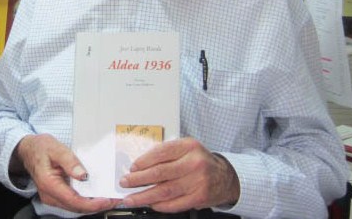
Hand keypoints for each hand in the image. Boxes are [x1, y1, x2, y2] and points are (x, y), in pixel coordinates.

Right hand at [15, 134, 118, 213]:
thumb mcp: (56, 148)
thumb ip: (70, 161)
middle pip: (76, 207)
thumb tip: (83, 175)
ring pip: (76, 207)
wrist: (29, 149)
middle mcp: (49, 195)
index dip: (92, 204)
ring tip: (109, 198)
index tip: (107, 200)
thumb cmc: (41, 147)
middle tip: (115, 199)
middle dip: (97, 206)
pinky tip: (97, 196)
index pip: (74, 200)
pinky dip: (86, 201)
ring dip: (93, 204)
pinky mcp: (56, 195)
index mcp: (49, 184)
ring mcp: (52, 197)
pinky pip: (73, 202)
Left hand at [120, 137, 239, 212]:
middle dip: (138, 179)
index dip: (143, 161)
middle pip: (160, 172)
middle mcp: (194, 163)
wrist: (225, 177)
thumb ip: (167, 154)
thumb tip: (140, 165)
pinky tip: (150, 204)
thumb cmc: (201, 161)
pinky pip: (175, 203)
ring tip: (131, 198)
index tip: (132, 168)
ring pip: (165, 190)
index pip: (160, 153)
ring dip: (144, 196)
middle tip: (125, 182)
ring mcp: (198, 181)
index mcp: (189, 146)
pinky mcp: (199, 197)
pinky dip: (160, 205)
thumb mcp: (186, 149)